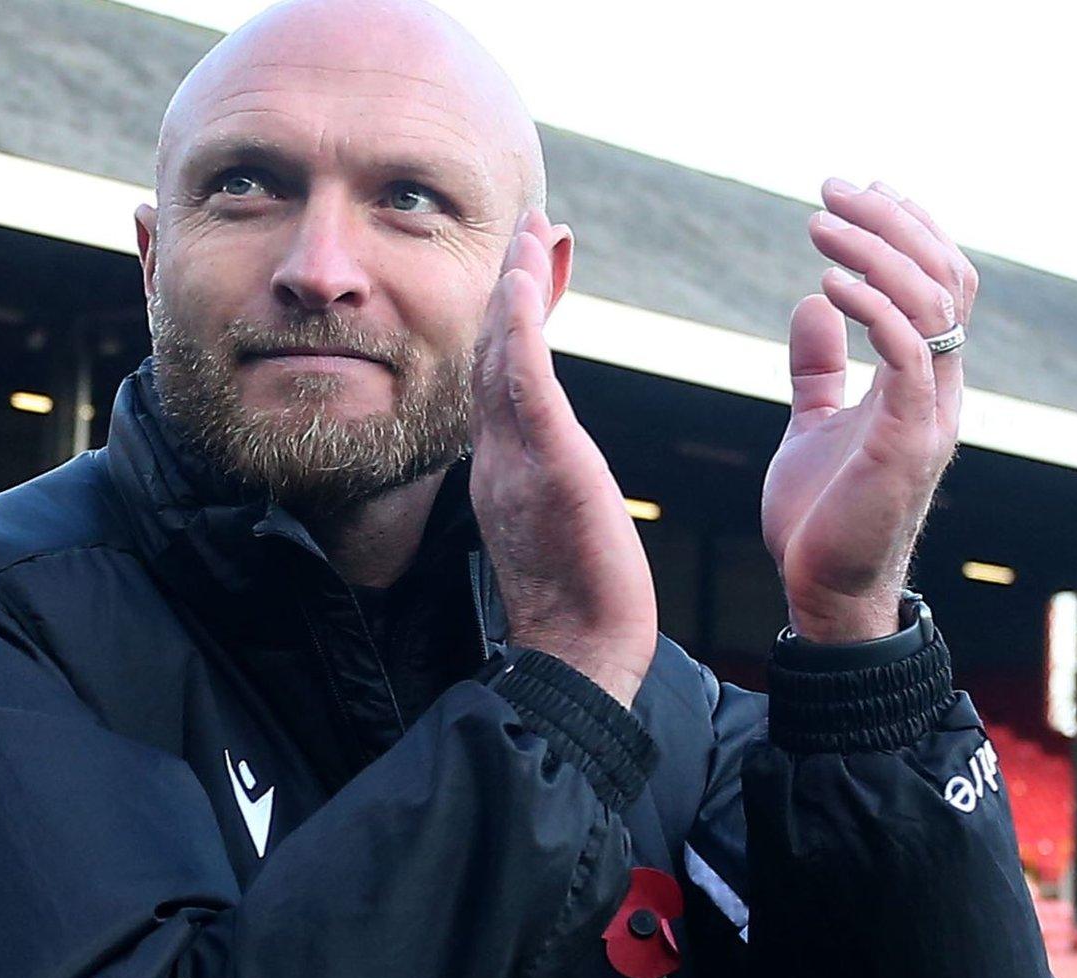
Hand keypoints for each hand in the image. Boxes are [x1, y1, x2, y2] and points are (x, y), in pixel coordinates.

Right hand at [470, 209, 656, 706]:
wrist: (578, 656)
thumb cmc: (580, 603)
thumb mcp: (559, 526)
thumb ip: (548, 484)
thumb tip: (549, 465)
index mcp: (506, 465)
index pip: (506, 374)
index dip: (514, 315)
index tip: (532, 264)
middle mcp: (499, 454)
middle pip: (496, 351)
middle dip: (511, 283)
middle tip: (529, 221)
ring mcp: (515, 459)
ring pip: (504, 356)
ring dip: (515, 288)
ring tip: (530, 231)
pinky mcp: (546, 469)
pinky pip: (525, 388)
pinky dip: (519, 332)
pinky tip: (522, 287)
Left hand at [763, 179, 974, 642]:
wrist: (821, 593)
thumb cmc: (819, 516)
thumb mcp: (812, 422)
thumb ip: (818, 368)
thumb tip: (813, 302)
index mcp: (923, 382)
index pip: (940, 283)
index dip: (910, 229)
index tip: (860, 188)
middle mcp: (941, 390)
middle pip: (944, 279)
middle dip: (892, 223)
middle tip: (833, 187)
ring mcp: (930, 415)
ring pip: (931, 306)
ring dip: (877, 253)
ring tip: (821, 222)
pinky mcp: (906, 442)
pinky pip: (905, 356)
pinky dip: (871, 310)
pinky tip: (828, 284)